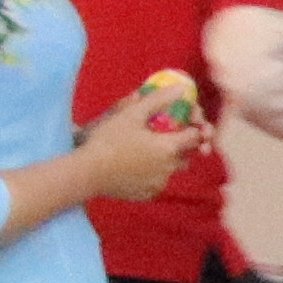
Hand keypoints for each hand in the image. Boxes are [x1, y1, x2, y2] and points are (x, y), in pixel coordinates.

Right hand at [72, 79, 191, 203]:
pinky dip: (154, 172)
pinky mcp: (148, 194)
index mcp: (170, 148)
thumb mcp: (132, 114)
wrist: (87, 172)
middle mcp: (169, 169)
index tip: (186, 120)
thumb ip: (158, 100)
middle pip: (187, 154)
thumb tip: (181, 89)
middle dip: (184, 144)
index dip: (194, 126)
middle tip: (169, 134)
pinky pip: (158, 181)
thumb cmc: (108, 140)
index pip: (195, 136)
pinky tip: (139, 163)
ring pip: (173, 169)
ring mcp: (159, 184)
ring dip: (169, 158)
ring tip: (152, 147)